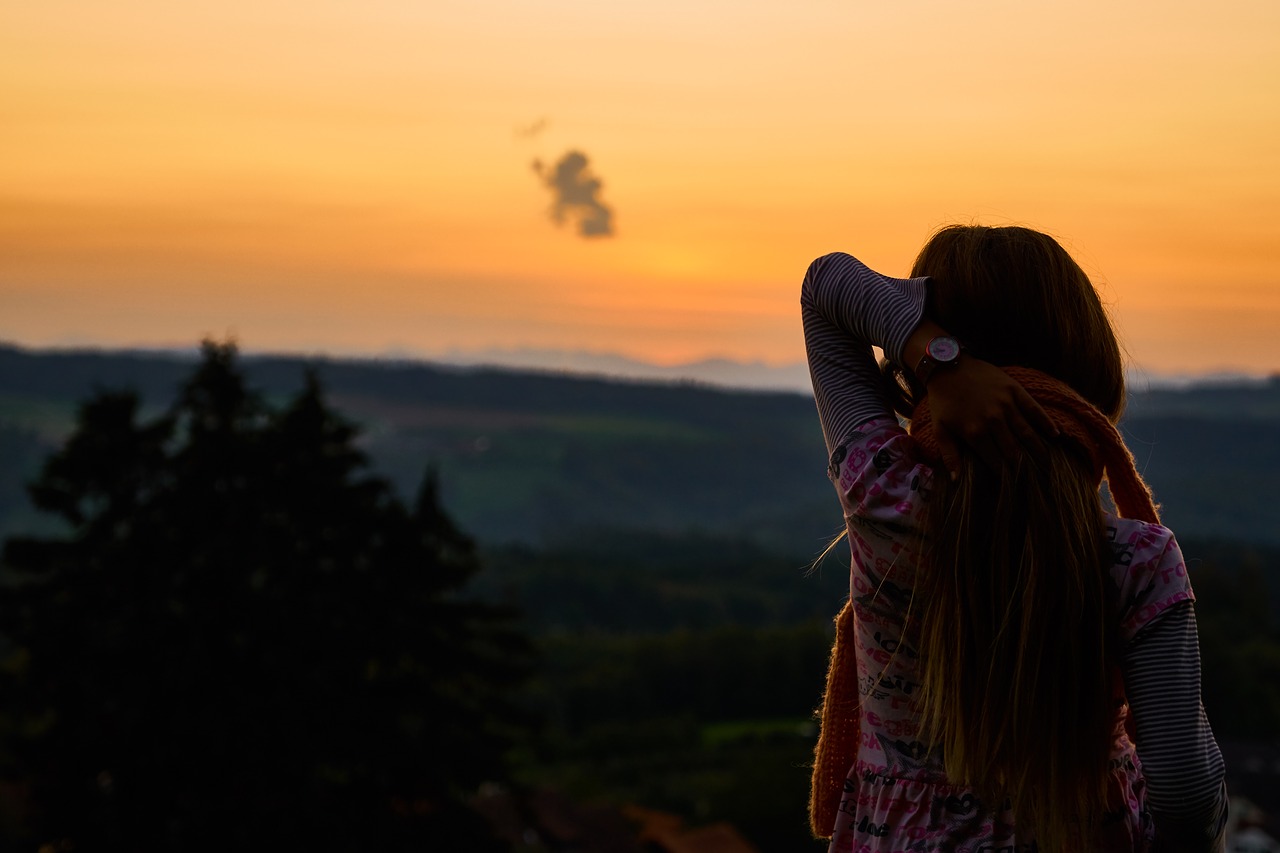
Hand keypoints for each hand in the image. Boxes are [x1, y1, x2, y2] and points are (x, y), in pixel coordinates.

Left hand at [925, 356, 1058, 477]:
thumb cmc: (942, 400)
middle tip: (1037, 479)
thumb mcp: (940, 428)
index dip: (1005, 475)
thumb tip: (956, 480)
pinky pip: (1034, 409)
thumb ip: (949, 455)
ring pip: (1026, 433)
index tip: (1015, 486)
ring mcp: (1006, 405)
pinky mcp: (1014, 390)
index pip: (995, 461)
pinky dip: (1045, 422)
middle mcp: (993, 421)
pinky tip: (1055, 434)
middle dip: (1025, 467)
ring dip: (1038, 450)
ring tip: (1047, 464)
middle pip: (1014, 450)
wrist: (947, 366)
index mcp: (975, 433)